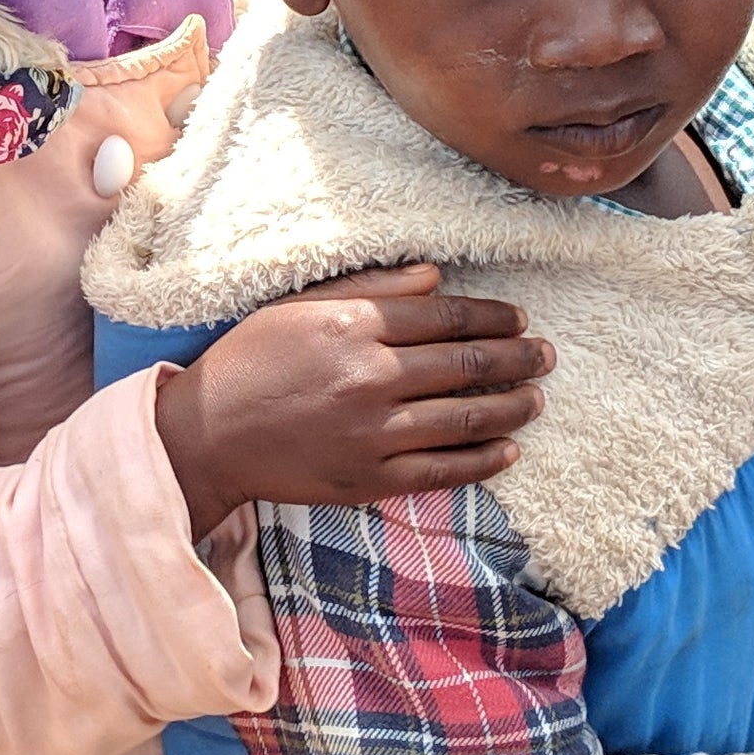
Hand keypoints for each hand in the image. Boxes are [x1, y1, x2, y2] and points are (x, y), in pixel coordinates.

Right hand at [156, 263, 549, 529]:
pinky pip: (443, 470)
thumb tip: (436, 277)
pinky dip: (482, 461)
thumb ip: (372, 289)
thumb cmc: (250, 361)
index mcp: (354, 327)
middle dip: (516, 358)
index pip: (445, 316)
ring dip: (511, 406)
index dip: (492, 317)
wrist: (208, 435)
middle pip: (465, 364)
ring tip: (536, 399)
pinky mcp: (371, 478)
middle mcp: (370, 377)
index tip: (519, 319)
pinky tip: (508, 450)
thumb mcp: (300, 306)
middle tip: (545, 355)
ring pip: (465, 418)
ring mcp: (373, 433)